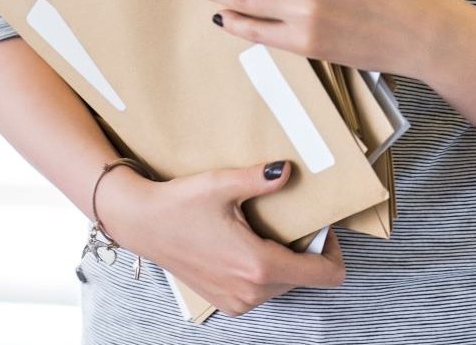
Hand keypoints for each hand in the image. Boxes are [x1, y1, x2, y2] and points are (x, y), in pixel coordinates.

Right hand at [99, 159, 344, 317]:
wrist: (142, 224)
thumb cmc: (180, 204)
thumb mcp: (223, 184)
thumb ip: (261, 179)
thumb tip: (288, 170)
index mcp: (258, 266)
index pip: (323, 274)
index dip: (333, 251)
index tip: (323, 227)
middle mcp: (251, 292)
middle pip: (305, 278)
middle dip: (308, 251)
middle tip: (294, 220)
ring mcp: (237, 302)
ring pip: (285, 285)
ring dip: (286, 260)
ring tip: (268, 229)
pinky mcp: (226, 303)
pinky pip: (263, 291)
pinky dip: (267, 270)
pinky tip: (250, 242)